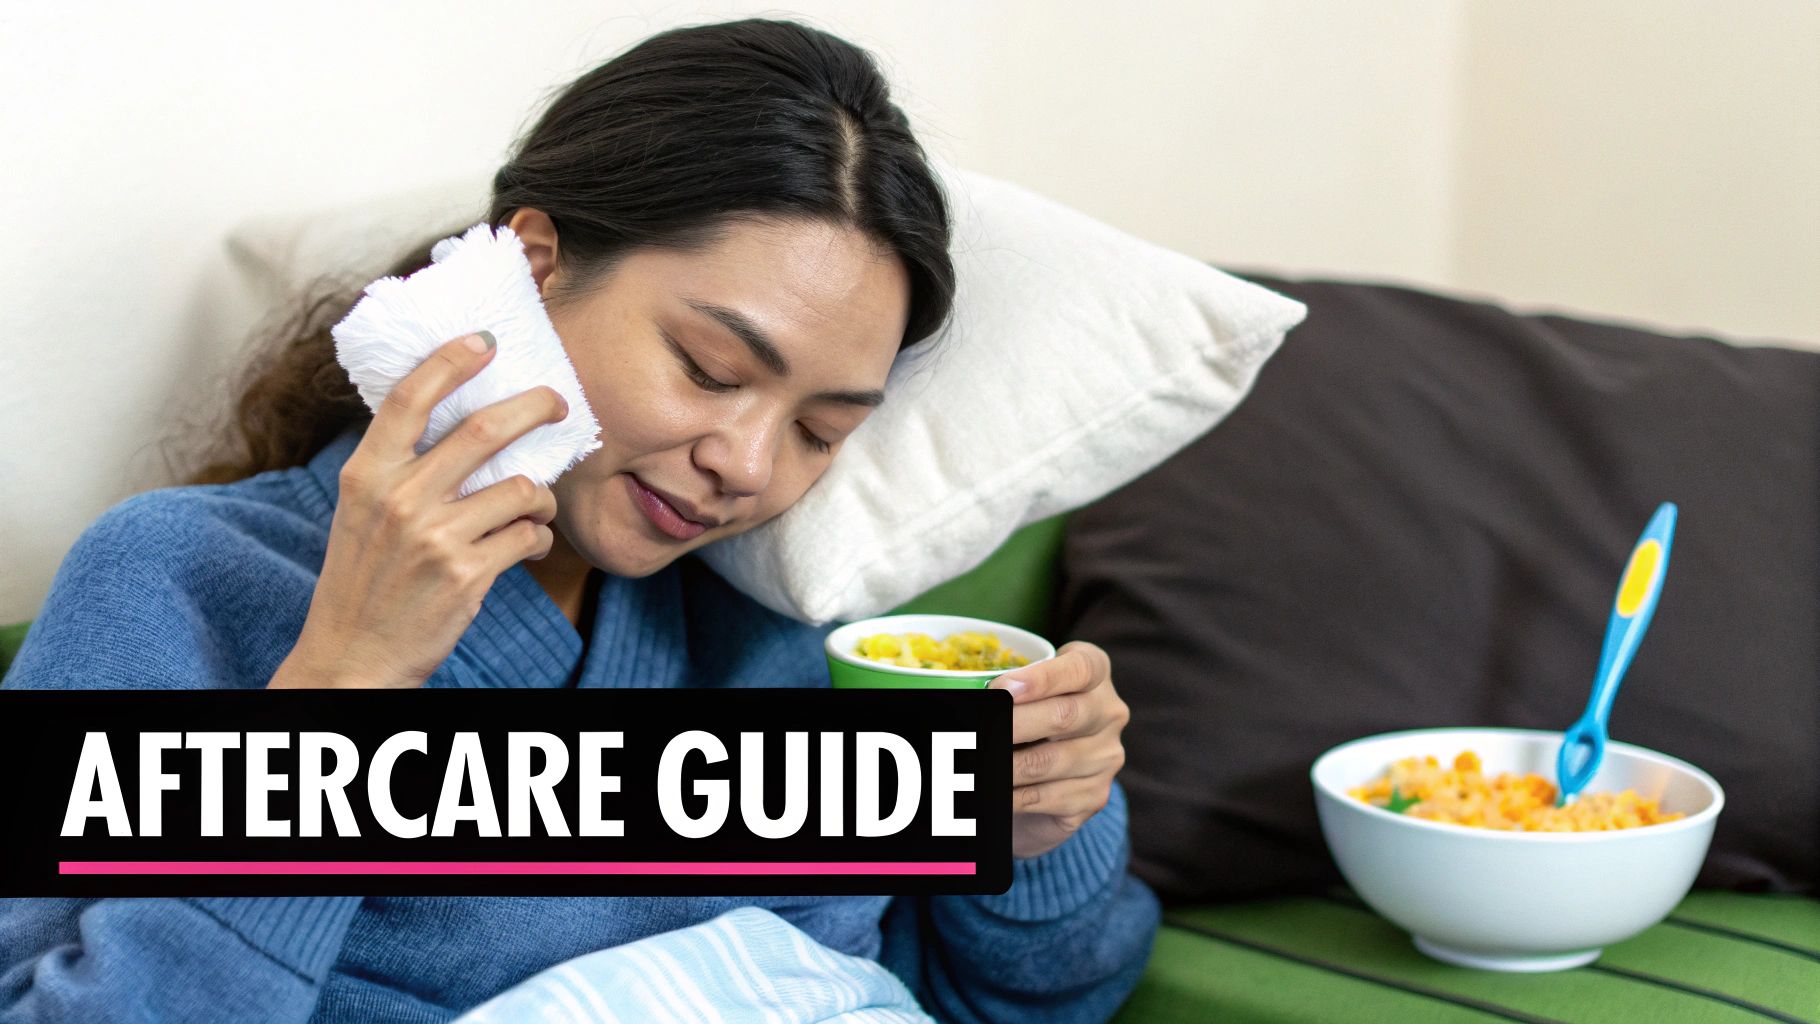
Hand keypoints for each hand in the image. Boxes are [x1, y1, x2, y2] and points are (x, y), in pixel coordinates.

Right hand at [269, 332, 568, 688]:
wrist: (353, 657)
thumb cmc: (364, 580)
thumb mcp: (362, 512)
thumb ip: (400, 468)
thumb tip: (464, 424)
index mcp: (366, 475)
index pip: (411, 398)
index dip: (452, 360)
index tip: (487, 340)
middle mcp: (399, 499)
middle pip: (484, 430)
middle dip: (535, 407)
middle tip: (557, 403)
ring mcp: (435, 538)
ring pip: (522, 489)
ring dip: (543, 497)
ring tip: (537, 508)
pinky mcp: (467, 574)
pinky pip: (529, 537)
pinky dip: (539, 539)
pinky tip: (528, 546)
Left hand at [987, 640, 1129, 858]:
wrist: (1050, 775)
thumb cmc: (1029, 718)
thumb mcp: (1023, 692)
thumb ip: (1006, 689)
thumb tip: (963, 693)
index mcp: (1096, 672)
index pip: (1080, 669)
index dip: (1041, 678)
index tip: (1001, 688)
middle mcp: (1110, 712)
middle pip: (1065, 716)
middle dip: (1014, 723)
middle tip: (978, 730)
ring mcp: (1106, 756)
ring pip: (1049, 761)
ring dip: (1005, 766)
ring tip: (974, 766)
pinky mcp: (1095, 795)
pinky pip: (1046, 797)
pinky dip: (1010, 796)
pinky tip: (991, 792)